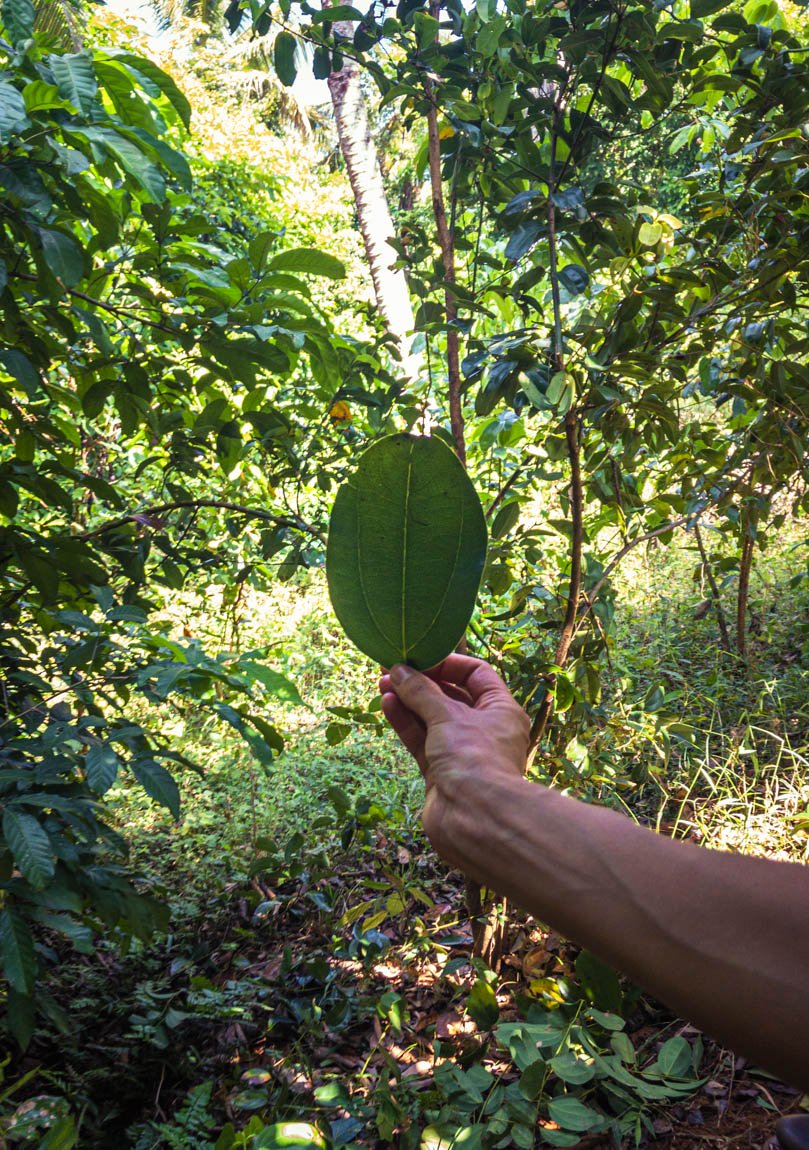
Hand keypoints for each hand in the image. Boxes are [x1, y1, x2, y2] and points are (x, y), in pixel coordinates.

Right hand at [379, 655, 529, 858]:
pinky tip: (387, 704)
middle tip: (392, 669)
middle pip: (450, 695)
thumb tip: (400, 670)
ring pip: (431, 718)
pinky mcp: (440, 772)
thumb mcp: (447, 715)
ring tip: (383, 683)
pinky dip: (406, 722)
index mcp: (500, 710)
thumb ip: (421, 691)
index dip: (448, 663)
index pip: (476, 674)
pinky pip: (421, 739)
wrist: (474, 819)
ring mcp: (461, 751)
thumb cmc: (473, 758)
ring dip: (409, 700)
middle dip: (421, 682)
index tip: (420, 657)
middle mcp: (483, 729)